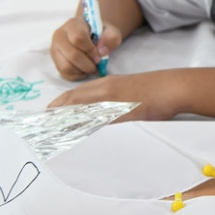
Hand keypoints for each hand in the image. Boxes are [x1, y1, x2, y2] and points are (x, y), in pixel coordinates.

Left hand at [47, 70, 183, 120]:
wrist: (175, 86)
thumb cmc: (160, 91)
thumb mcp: (135, 96)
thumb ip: (119, 103)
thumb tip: (110, 114)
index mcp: (109, 84)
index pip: (77, 94)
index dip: (61, 103)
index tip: (49, 113)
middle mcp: (106, 87)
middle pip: (72, 99)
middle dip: (55, 111)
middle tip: (39, 124)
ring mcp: (111, 96)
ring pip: (79, 106)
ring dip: (62, 117)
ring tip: (47, 129)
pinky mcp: (119, 107)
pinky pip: (93, 116)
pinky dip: (80, 123)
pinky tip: (71, 130)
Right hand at [51, 16, 122, 79]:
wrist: (92, 36)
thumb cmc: (101, 34)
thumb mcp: (111, 32)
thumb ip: (111, 38)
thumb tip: (102, 51)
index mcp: (72, 25)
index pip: (78, 38)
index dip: (91, 50)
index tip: (100, 55)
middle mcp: (59, 36)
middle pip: (72, 55)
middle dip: (89, 63)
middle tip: (97, 63)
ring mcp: (55, 49)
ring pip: (67, 67)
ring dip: (83, 70)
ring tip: (91, 65)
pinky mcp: (55, 61)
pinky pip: (65, 74)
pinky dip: (78, 74)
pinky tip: (85, 68)